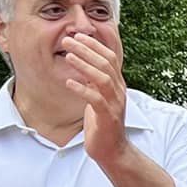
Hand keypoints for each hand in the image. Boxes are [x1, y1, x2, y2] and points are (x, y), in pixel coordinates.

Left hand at [63, 33, 130, 169]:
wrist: (113, 151)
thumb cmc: (103, 125)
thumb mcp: (98, 99)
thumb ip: (94, 83)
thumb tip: (82, 65)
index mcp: (117, 85)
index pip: (110, 57)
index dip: (95, 44)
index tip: (78, 35)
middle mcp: (119, 92)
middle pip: (106, 63)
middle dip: (87, 49)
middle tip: (68, 40)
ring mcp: (115, 104)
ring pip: (102, 78)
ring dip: (84, 65)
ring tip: (68, 56)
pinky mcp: (107, 117)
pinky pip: (96, 99)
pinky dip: (82, 89)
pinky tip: (69, 83)